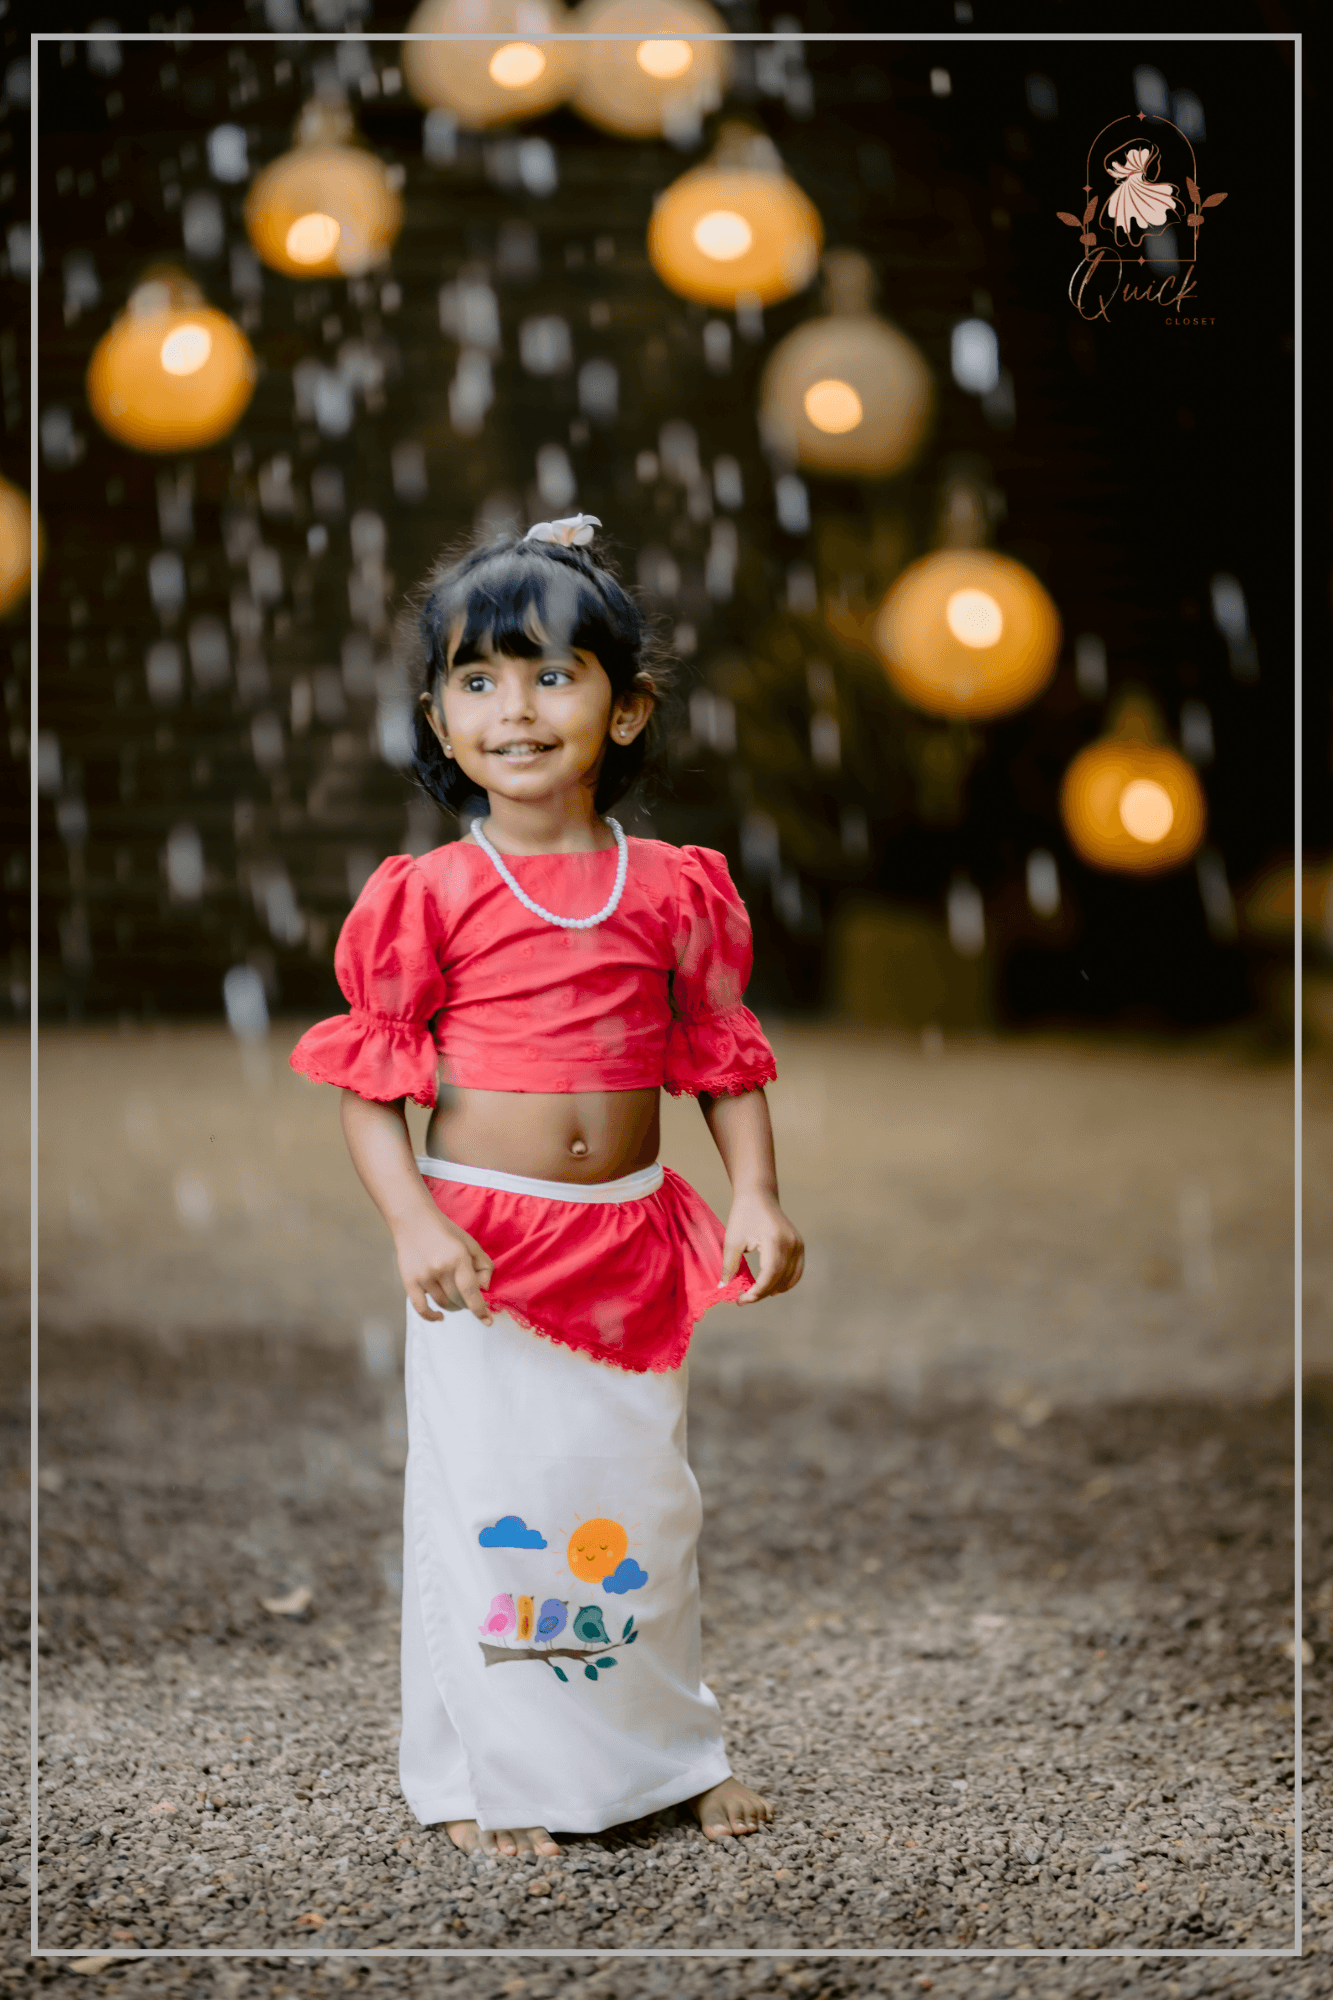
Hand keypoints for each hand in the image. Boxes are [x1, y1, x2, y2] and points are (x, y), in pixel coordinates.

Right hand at [396, 1214, 494, 1323]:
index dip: (480, 1309)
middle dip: (468, 1304)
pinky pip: (420, 1308)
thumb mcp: (469, 1242)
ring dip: (454, 1307)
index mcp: (458, 1257)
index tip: (487, 1321)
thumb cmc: (444, 1230)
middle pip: (458, 1300)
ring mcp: (423, 1276)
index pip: (471, 1291)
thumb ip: (483, 1264)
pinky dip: (431, 1316)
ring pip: (443, 1304)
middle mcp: (440, 1268)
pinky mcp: (409, 1280)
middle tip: (469, 1298)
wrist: (413, 1219)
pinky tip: (440, 1316)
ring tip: (457, 1299)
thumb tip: (485, 1288)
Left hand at [720, 1189, 803, 1305]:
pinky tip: (771, 1288)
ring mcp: (798, 1244)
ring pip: (790, 1278)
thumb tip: (723, 1288)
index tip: (741, 1300)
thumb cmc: (743, 1215)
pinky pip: (797, 1271)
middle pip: (780, 1278)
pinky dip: (786, 1282)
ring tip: (754, 1294)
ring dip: (773, 1290)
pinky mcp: (799, 1245)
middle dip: (762, 1293)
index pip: (770, 1274)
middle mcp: (791, 1243)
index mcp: (775, 1239)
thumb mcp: (732, 1240)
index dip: (757, 1291)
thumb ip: (729, 1265)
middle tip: (743, 1300)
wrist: (758, 1195)